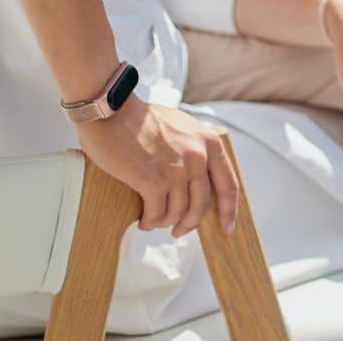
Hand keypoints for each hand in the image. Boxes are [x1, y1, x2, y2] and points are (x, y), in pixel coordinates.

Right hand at [74, 96, 239, 237]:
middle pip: (201, 205)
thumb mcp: (184, 127)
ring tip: (154, 220)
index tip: (227, 228)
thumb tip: (201, 177)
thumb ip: (197, 148)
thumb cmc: (143, 119)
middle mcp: (198, 157)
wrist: (113, 112)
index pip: (228, 185)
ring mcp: (176, 170)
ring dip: (165, 221)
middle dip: (190, 223)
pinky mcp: (153, 181)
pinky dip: (150, 221)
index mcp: (210, 143)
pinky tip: (144, 220)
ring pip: (178, 212)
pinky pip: (157, 213)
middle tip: (178, 231)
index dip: (229, 211)